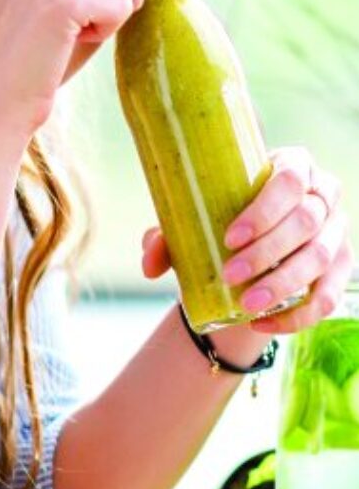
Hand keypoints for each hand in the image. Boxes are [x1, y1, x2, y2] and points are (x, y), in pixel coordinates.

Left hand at [141, 147, 352, 333]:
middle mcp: (323, 193)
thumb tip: (149, 265)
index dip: (265, 210)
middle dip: (267, 251)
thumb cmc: (221, 218)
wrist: (249, 242)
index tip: (230, 237)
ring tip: (245, 306)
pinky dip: (297, 315)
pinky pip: (329, 296)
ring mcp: (337, 231)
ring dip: (282, 284)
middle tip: (230, 274)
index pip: (290, 180)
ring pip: (320, 258)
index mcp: (292, 165)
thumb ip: (167, 236)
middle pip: (306, 221)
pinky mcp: (341, 268)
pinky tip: (262, 323)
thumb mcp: (193, 219)